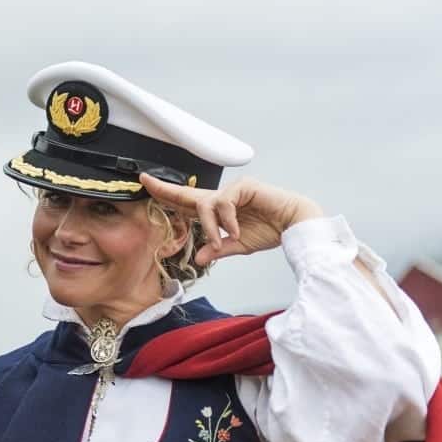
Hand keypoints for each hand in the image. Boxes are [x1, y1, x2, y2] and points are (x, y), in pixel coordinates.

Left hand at [140, 174, 323, 265]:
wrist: (295, 225)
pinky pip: (224, 204)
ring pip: (206, 205)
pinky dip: (227, 220)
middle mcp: (222, 197)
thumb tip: (198, 259)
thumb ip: (217, 250)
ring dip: (210, 226)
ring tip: (220, 241)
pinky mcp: (243, 187)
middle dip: (166, 189)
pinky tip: (236, 230)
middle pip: (188, 193)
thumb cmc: (270, 231)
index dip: (167, 195)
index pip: (187, 203)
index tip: (147, 187)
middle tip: (146, 182)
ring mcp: (232, 190)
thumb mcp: (238, 245)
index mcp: (218, 210)